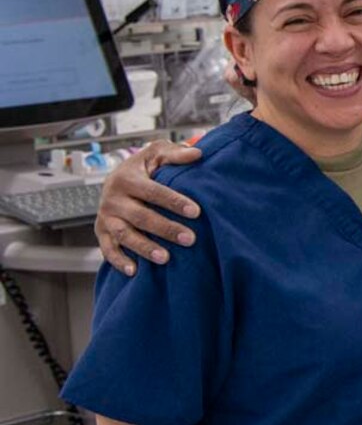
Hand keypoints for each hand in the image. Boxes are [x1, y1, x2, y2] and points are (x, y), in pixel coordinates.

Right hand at [95, 141, 204, 276]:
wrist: (117, 179)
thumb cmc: (144, 167)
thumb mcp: (157, 153)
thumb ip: (175, 153)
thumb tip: (198, 153)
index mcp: (126, 178)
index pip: (152, 191)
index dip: (173, 201)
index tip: (195, 212)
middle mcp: (112, 198)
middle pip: (140, 216)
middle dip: (165, 228)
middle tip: (189, 239)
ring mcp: (105, 217)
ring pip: (124, 235)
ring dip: (144, 247)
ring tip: (166, 258)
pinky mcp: (101, 231)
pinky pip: (107, 249)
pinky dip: (118, 261)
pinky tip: (135, 271)